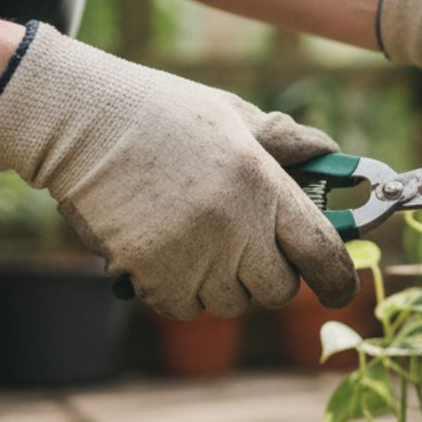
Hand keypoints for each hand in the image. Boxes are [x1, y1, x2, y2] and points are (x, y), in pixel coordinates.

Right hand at [0, 26, 357, 318]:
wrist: (82, 123)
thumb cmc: (161, 113)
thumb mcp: (232, 115)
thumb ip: (285, 141)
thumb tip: (328, 152)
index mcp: (264, 184)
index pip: (323, 252)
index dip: (339, 279)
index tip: (339, 288)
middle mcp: (235, 227)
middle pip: (279, 290)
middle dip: (271, 275)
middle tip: (250, 247)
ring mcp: (192, 255)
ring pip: (231, 302)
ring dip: (224, 284)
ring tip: (201, 242)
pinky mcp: (151, 275)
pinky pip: (185, 307)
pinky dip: (182, 292)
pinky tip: (169, 254)